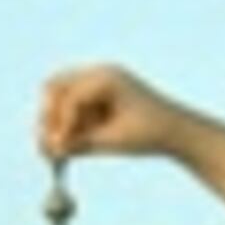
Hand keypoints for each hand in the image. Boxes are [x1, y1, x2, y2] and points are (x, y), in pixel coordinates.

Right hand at [37, 63, 179, 163]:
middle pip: (55, 87)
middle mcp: (99, 74)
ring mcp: (96, 83)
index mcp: (108, 78)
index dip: (61, 124)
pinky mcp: (97, 97)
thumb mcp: (115, 141)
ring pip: (59, 95)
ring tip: (58, 149)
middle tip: (48, 145)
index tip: (59, 148)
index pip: (71, 97)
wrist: (176, 130)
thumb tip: (52, 149)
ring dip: (55, 120)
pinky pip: (71, 107)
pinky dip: (66, 125)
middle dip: (49, 116)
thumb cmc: (150, 134)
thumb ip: (82, 143)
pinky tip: (68, 147)